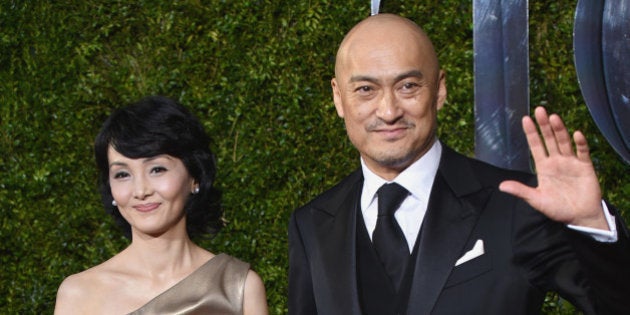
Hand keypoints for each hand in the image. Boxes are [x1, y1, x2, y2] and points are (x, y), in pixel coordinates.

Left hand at [499, 106, 607, 229]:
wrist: (580, 217)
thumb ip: (521, 191)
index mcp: (544, 167)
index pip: (535, 146)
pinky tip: (576, 134)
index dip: (531, 133)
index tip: (525, 119)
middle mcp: (556, 161)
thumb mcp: (536, 200)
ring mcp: (571, 162)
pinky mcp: (585, 167)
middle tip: (540, 110)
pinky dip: (580, 144)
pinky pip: (582, 153)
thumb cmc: (557, 209)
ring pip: (564, 142)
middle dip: (544, 126)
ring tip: (554, 118)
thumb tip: (501, 186)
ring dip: (559, 130)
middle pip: (549, 139)